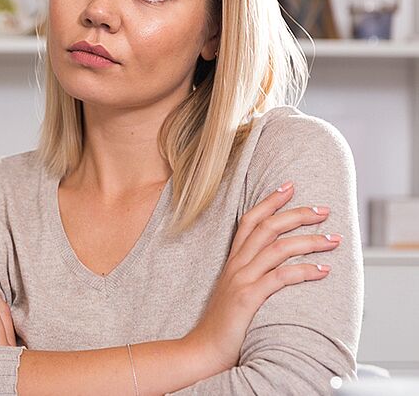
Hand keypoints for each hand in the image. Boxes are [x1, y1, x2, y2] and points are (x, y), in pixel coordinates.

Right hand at [184, 181, 339, 371]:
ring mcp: (241, 280)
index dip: (269, 201)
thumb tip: (276, 267)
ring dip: (309, 240)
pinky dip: (304, 270)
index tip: (288, 186)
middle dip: (297, 214)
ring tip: (332, 239)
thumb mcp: (235, 292)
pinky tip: (323, 269)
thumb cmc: (224, 324)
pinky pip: (280, 277)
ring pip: (278, 248)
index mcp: (232, 261)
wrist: (204, 350)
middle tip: (323, 210)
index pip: (250, 221)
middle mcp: (236, 266)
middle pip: (267, 227)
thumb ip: (250, 276)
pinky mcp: (248, 298)